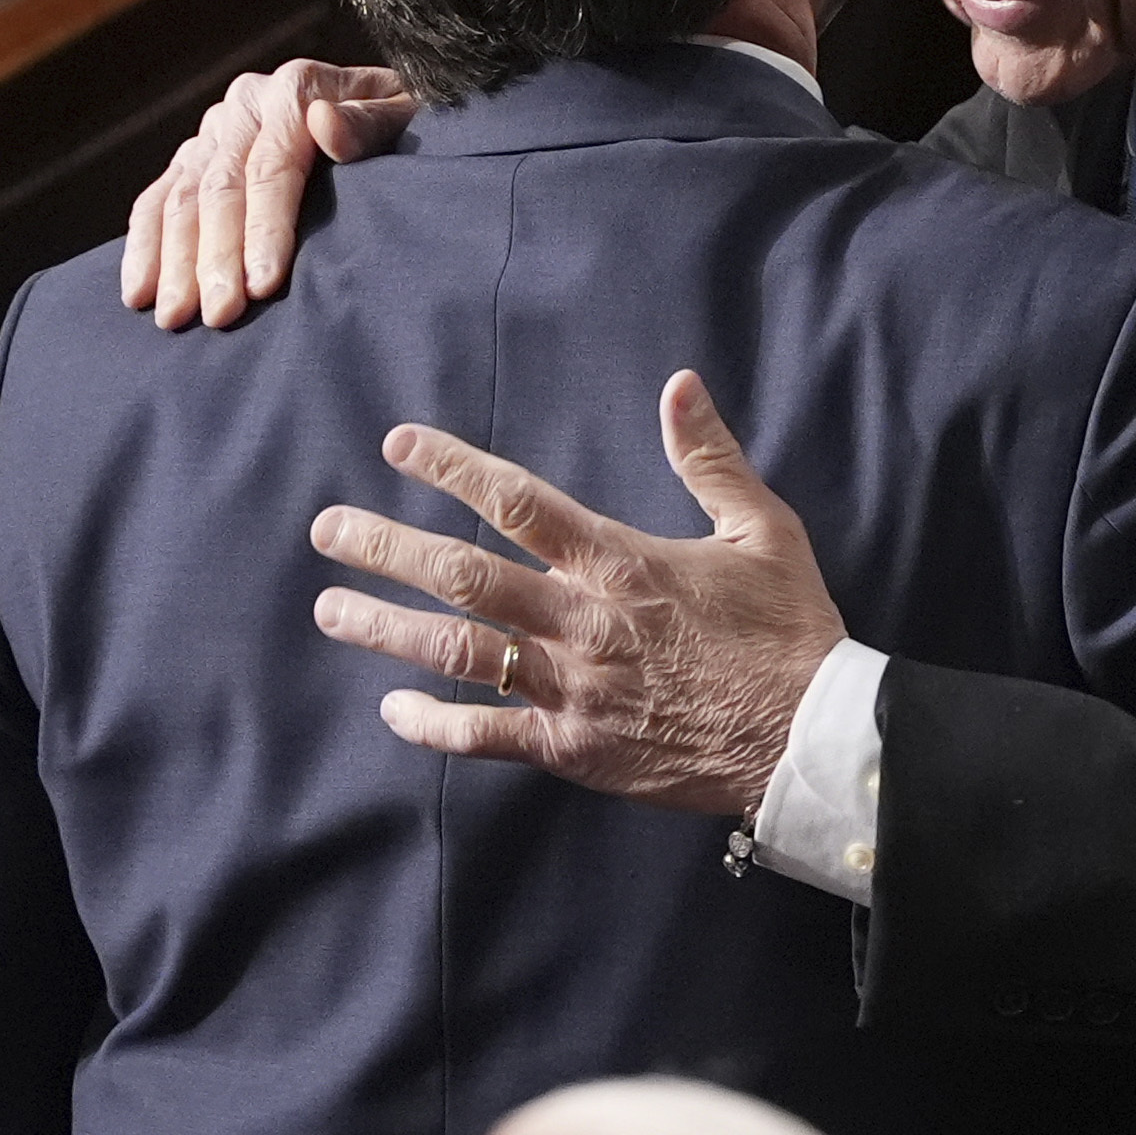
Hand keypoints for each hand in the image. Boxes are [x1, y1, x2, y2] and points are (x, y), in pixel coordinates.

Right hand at [120, 58, 417, 328]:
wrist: (384, 109)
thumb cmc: (406, 126)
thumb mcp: (410, 116)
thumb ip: (371, 123)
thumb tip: (325, 124)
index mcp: (297, 89)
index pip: (271, 166)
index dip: (265, 228)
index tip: (264, 284)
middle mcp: (246, 103)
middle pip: (220, 188)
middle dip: (216, 257)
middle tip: (220, 316)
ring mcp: (215, 129)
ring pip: (181, 198)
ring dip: (174, 262)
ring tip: (174, 318)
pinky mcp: (194, 155)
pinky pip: (156, 200)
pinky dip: (144, 247)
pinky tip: (137, 293)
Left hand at [309, 371, 846, 819]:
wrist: (808, 739)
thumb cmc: (789, 630)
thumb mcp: (763, 530)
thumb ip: (710, 458)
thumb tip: (679, 384)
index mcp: (622, 561)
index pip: (519, 503)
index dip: (453, 469)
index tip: (399, 445)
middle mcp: (583, 622)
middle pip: (464, 576)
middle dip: (387, 549)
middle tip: (327, 529)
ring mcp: (573, 690)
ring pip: (461, 654)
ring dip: (388, 629)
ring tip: (330, 609)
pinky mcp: (576, 750)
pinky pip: (489, 736)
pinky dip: (435, 724)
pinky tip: (393, 708)